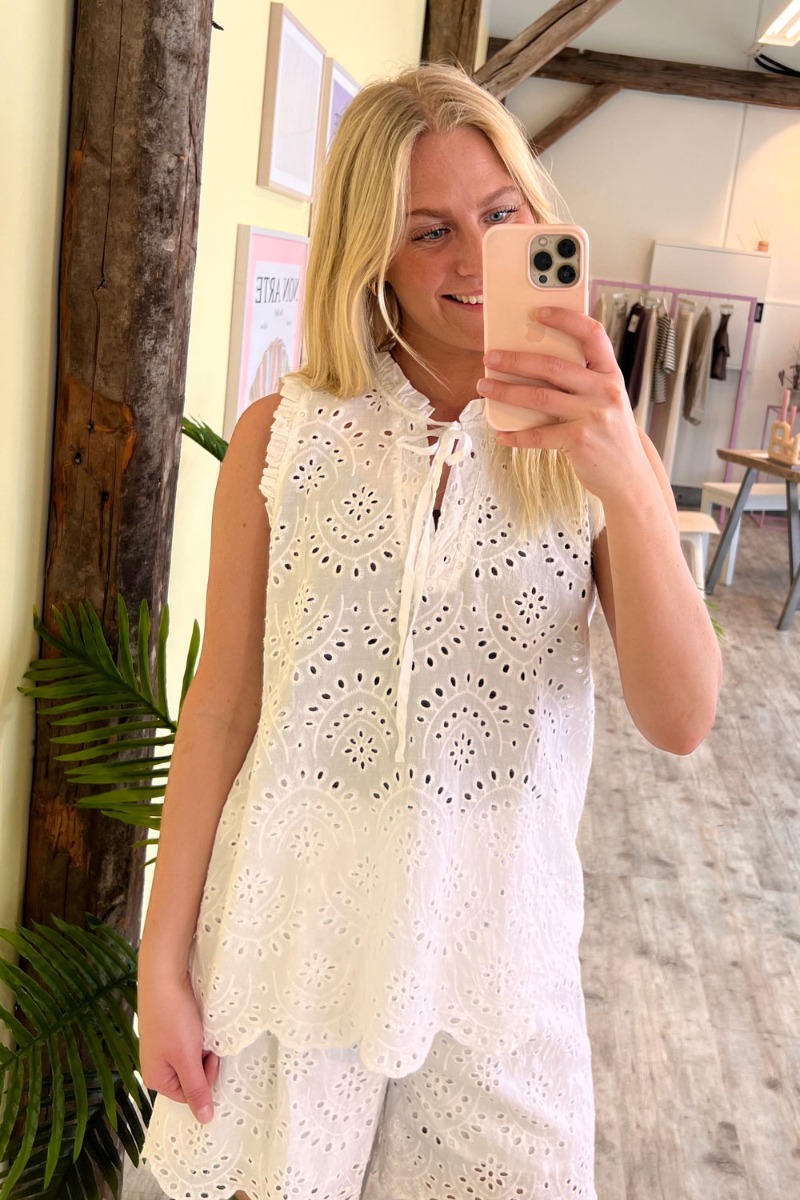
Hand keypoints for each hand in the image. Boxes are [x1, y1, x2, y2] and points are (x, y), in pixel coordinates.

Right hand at [138, 968, 218, 1123]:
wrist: (164, 975)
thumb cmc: (173, 1018)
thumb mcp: (187, 1057)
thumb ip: (197, 1089)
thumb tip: (204, 1120)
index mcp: (155, 1078)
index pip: (190, 1094)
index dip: (205, 1077)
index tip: (210, 1056)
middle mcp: (156, 1064)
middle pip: (191, 1076)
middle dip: (203, 1060)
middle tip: (204, 1041)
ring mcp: (162, 1045)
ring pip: (192, 1056)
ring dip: (202, 1046)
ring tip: (199, 1029)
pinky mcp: (170, 1028)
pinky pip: (189, 1040)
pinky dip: (198, 1033)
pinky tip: (197, 1021)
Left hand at [478, 306, 652, 504]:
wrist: (629, 476)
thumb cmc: (611, 436)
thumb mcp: (606, 401)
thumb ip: (582, 382)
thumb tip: (535, 365)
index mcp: (611, 375)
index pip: (592, 335)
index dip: (565, 319)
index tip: (539, 312)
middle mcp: (604, 391)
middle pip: (553, 365)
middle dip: (516, 359)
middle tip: (491, 356)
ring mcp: (592, 415)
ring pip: (540, 397)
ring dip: (506, 391)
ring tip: (485, 386)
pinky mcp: (579, 441)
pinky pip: (539, 434)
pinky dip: (516, 435)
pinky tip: (501, 433)